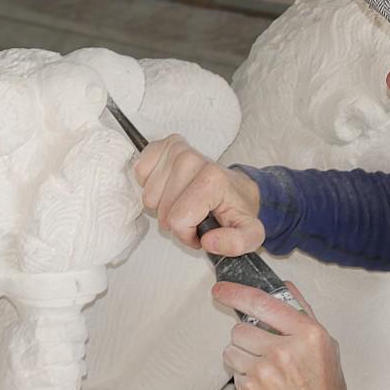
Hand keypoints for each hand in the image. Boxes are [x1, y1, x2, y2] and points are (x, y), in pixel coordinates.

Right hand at [135, 134, 263, 252]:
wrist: (236, 188)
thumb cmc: (236, 209)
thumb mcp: (249, 234)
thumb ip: (236, 243)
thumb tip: (209, 241)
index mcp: (212, 179)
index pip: (178, 220)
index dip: (187, 234)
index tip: (202, 229)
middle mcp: (192, 159)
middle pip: (162, 210)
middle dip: (176, 221)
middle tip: (194, 215)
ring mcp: (177, 150)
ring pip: (149, 197)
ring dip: (163, 206)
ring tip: (185, 201)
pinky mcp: (164, 146)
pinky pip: (140, 174)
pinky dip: (152, 187)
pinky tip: (171, 187)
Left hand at [213, 281, 349, 389]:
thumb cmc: (324, 387)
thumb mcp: (325, 344)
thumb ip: (303, 313)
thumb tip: (285, 288)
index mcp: (306, 334)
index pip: (262, 303)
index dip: (236, 293)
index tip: (222, 289)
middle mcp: (284, 351)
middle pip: (241, 328)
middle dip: (247, 334)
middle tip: (261, 345)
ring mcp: (264, 373)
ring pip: (231, 349)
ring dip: (242, 354)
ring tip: (262, 364)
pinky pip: (233, 372)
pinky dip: (243, 374)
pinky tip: (262, 381)